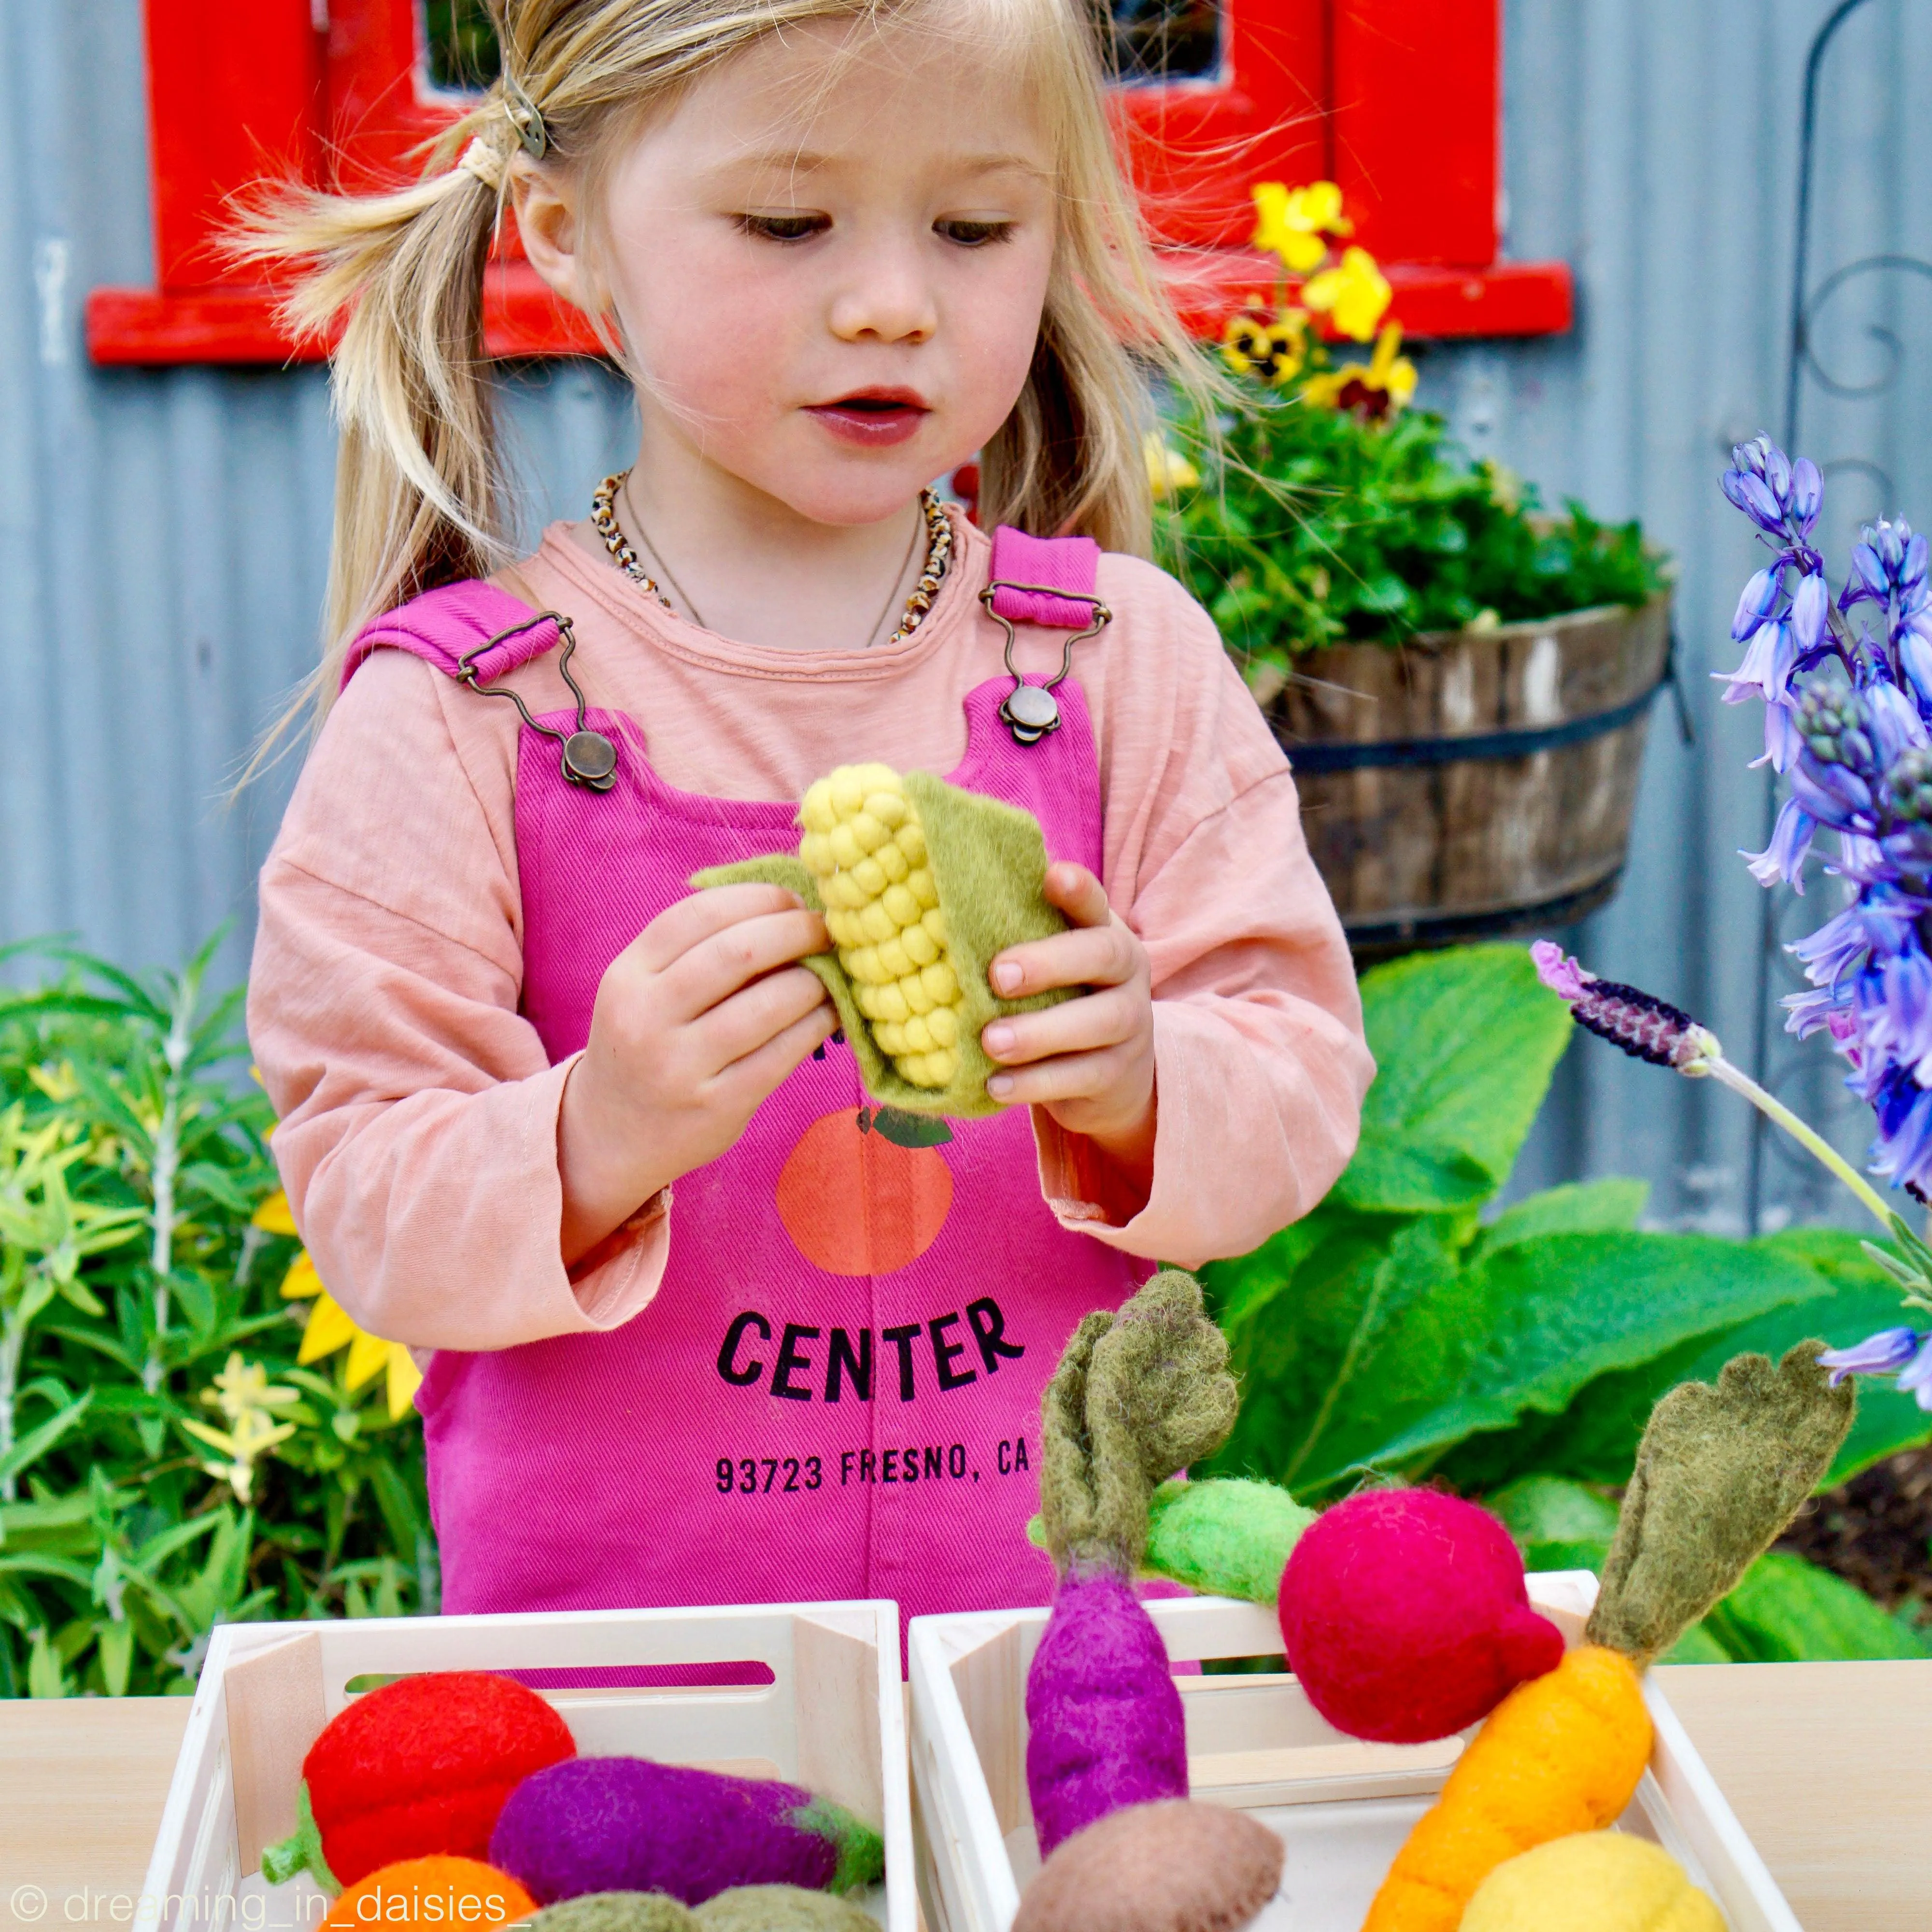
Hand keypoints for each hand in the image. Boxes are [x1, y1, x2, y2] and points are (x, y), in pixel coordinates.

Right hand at [558, 884, 835, 1262]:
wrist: (611, 1134)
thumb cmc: (646, 1043)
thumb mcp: (646, 990)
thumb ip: (698, 949)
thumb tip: (791, 908)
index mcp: (628, 976)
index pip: (699, 915)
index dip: (757, 898)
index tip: (793, 899)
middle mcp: (647, 1018)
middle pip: (738, 952)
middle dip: (795, 930)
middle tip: (825, 929)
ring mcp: (680, 1066)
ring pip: (769, 1003)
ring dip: (813, 980)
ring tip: (829, 974)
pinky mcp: (718, 1106)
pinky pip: (783, 1052)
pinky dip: (817, 1023)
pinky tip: (829, 1013)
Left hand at [979, 863, 1156, 1187]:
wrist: (1112, 1075)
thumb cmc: (1061, 1000)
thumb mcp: (1050, 965)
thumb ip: (1017, 936)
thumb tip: (941, 900)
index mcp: (1105, 934)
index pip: (1096, 903)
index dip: (1078, 890)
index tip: (1051, 877)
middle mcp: (1126, 974)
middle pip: (1104, 955)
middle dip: (1051, 963)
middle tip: (998, 976)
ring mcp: (1130, 1025)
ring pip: (1098, 1022)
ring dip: (1039, 1032)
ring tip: (991, 1041)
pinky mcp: (1118, 1074)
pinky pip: (1082, 1078)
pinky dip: (1036, 1083)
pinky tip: (995, 1085)